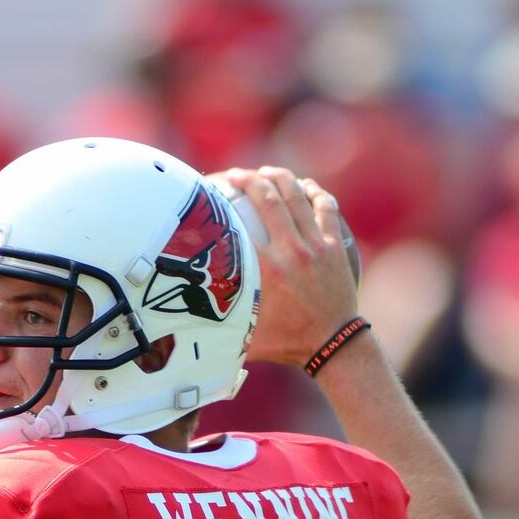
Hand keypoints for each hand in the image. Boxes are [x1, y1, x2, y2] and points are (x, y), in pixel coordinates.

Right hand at [216, 166, 359, 367]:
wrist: (333, 346)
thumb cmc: (287, 344)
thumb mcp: (246, 336)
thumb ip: (217, 330)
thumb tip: (183, 330)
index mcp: (264, 271)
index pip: (236, 226)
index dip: (220, 205)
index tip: (209, 196)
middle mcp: (289, 251)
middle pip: (267, 198)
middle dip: (248, 179)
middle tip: (235, 175)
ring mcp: (315, 245)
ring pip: (296, 195)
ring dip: (279, 177)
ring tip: (265, 173)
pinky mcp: (335, 245)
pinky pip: (324, 207)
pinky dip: (313, 192)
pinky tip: (304, 186)